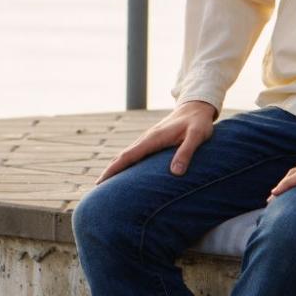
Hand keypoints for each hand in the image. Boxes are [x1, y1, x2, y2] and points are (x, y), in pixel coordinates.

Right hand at [98, 100, 217, 181]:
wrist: (197, 106)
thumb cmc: (198, 123)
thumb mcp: (197, 136)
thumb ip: (186, 152)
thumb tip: (175, 173)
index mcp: (154, 138)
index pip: (129, 155)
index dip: (114, 169)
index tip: (101, 181)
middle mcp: (147, 138)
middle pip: (123, 156)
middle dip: (110, 171)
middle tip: (97, 188)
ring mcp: (149, 139)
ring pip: (128, 154)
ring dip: (116, 167)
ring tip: (106, 184)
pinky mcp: (153, 141)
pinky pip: (135, 153)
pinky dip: (126, 163)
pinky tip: (125, 172)